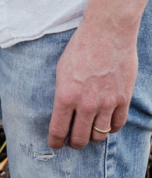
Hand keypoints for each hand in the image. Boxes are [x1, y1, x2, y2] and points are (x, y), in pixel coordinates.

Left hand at [48, 18, 138, 148]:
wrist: (106, 32)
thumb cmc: (80, 47)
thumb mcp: (61, 69)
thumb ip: (63, 93)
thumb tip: (63, 111)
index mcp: (66, 96)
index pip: (58, 130)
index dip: (55, 142)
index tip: (54, 144)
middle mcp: (86, 104)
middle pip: (79, 139)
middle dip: (73, 143)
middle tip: (71, 141)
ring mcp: (106, 104)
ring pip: (98, 136)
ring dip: (91, 137)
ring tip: (88, 133)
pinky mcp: (122, 100)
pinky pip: (117, 125)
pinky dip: (110, 128)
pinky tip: (105, 124)